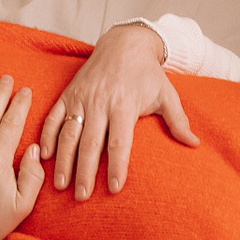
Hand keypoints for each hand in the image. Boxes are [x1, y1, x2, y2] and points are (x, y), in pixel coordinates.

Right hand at [39, 22, 199, 200]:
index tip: (114, 188)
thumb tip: (194, 144)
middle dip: (84, 172)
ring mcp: (81, 98)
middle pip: (90, 144)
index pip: (119, 142)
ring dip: (63, 160)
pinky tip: (44, 156)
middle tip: (82, 197)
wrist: (124, 42)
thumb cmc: (147, 73)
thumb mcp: (167, 94)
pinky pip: (53, 117)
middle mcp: (99, 103)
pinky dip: (47, 136)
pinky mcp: (68, 94)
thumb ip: (178, 121)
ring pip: (68, 134)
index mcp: (124, 105)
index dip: (116, 166)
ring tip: (59, 185)